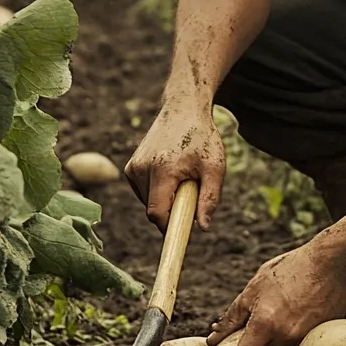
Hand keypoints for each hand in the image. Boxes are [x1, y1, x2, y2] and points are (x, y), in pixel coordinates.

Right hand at [124, 105, 225, 232]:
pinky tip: (171, 171)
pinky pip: (144, 192)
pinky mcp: (130, 167)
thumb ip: (210, 197)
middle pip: (154, 210)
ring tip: (182, 176)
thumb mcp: (215, 166)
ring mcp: (133, 168)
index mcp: (162, 170)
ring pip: (149, 202)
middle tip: (192, 192)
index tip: (180, 237)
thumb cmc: (202, 137)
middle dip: (173, 210)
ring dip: (166, 199)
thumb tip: (202, 227)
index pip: (158, 213)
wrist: (183, 109)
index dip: (169, 228)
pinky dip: (158, 191)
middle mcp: (142, 169)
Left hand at [207, 239, 345, 345]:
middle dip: (258, 338)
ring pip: (283, 345)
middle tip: (263, 315)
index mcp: (264, 323)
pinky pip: (301, 341)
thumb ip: (234, 315)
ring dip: (278, 333)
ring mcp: (305, 339)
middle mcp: (285, 336)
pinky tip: (303, 308)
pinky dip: (297, 329)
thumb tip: (214, 335)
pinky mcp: (321, 338)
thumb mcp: (255, 286)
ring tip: (286, 305)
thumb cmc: (290, 269)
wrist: (330, 262)